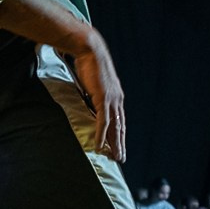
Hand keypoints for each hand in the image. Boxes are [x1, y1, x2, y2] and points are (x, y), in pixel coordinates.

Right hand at [70, 29, 126, 160]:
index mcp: (116, 96)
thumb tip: (88, 103)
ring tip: (115, 157)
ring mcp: (111, 99)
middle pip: (120, 126)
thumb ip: (93, 95)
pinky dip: (101, 134)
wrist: (90, 49)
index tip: (119, 146)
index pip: (120, 119)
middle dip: (120, 144)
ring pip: (115, 127)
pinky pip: (103, 120)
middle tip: (121, 158)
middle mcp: (117, 99)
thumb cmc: (89, 64)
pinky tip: (99, 145)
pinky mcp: (103, 98)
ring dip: (114, 144)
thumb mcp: (93, 83)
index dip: (120, 134)